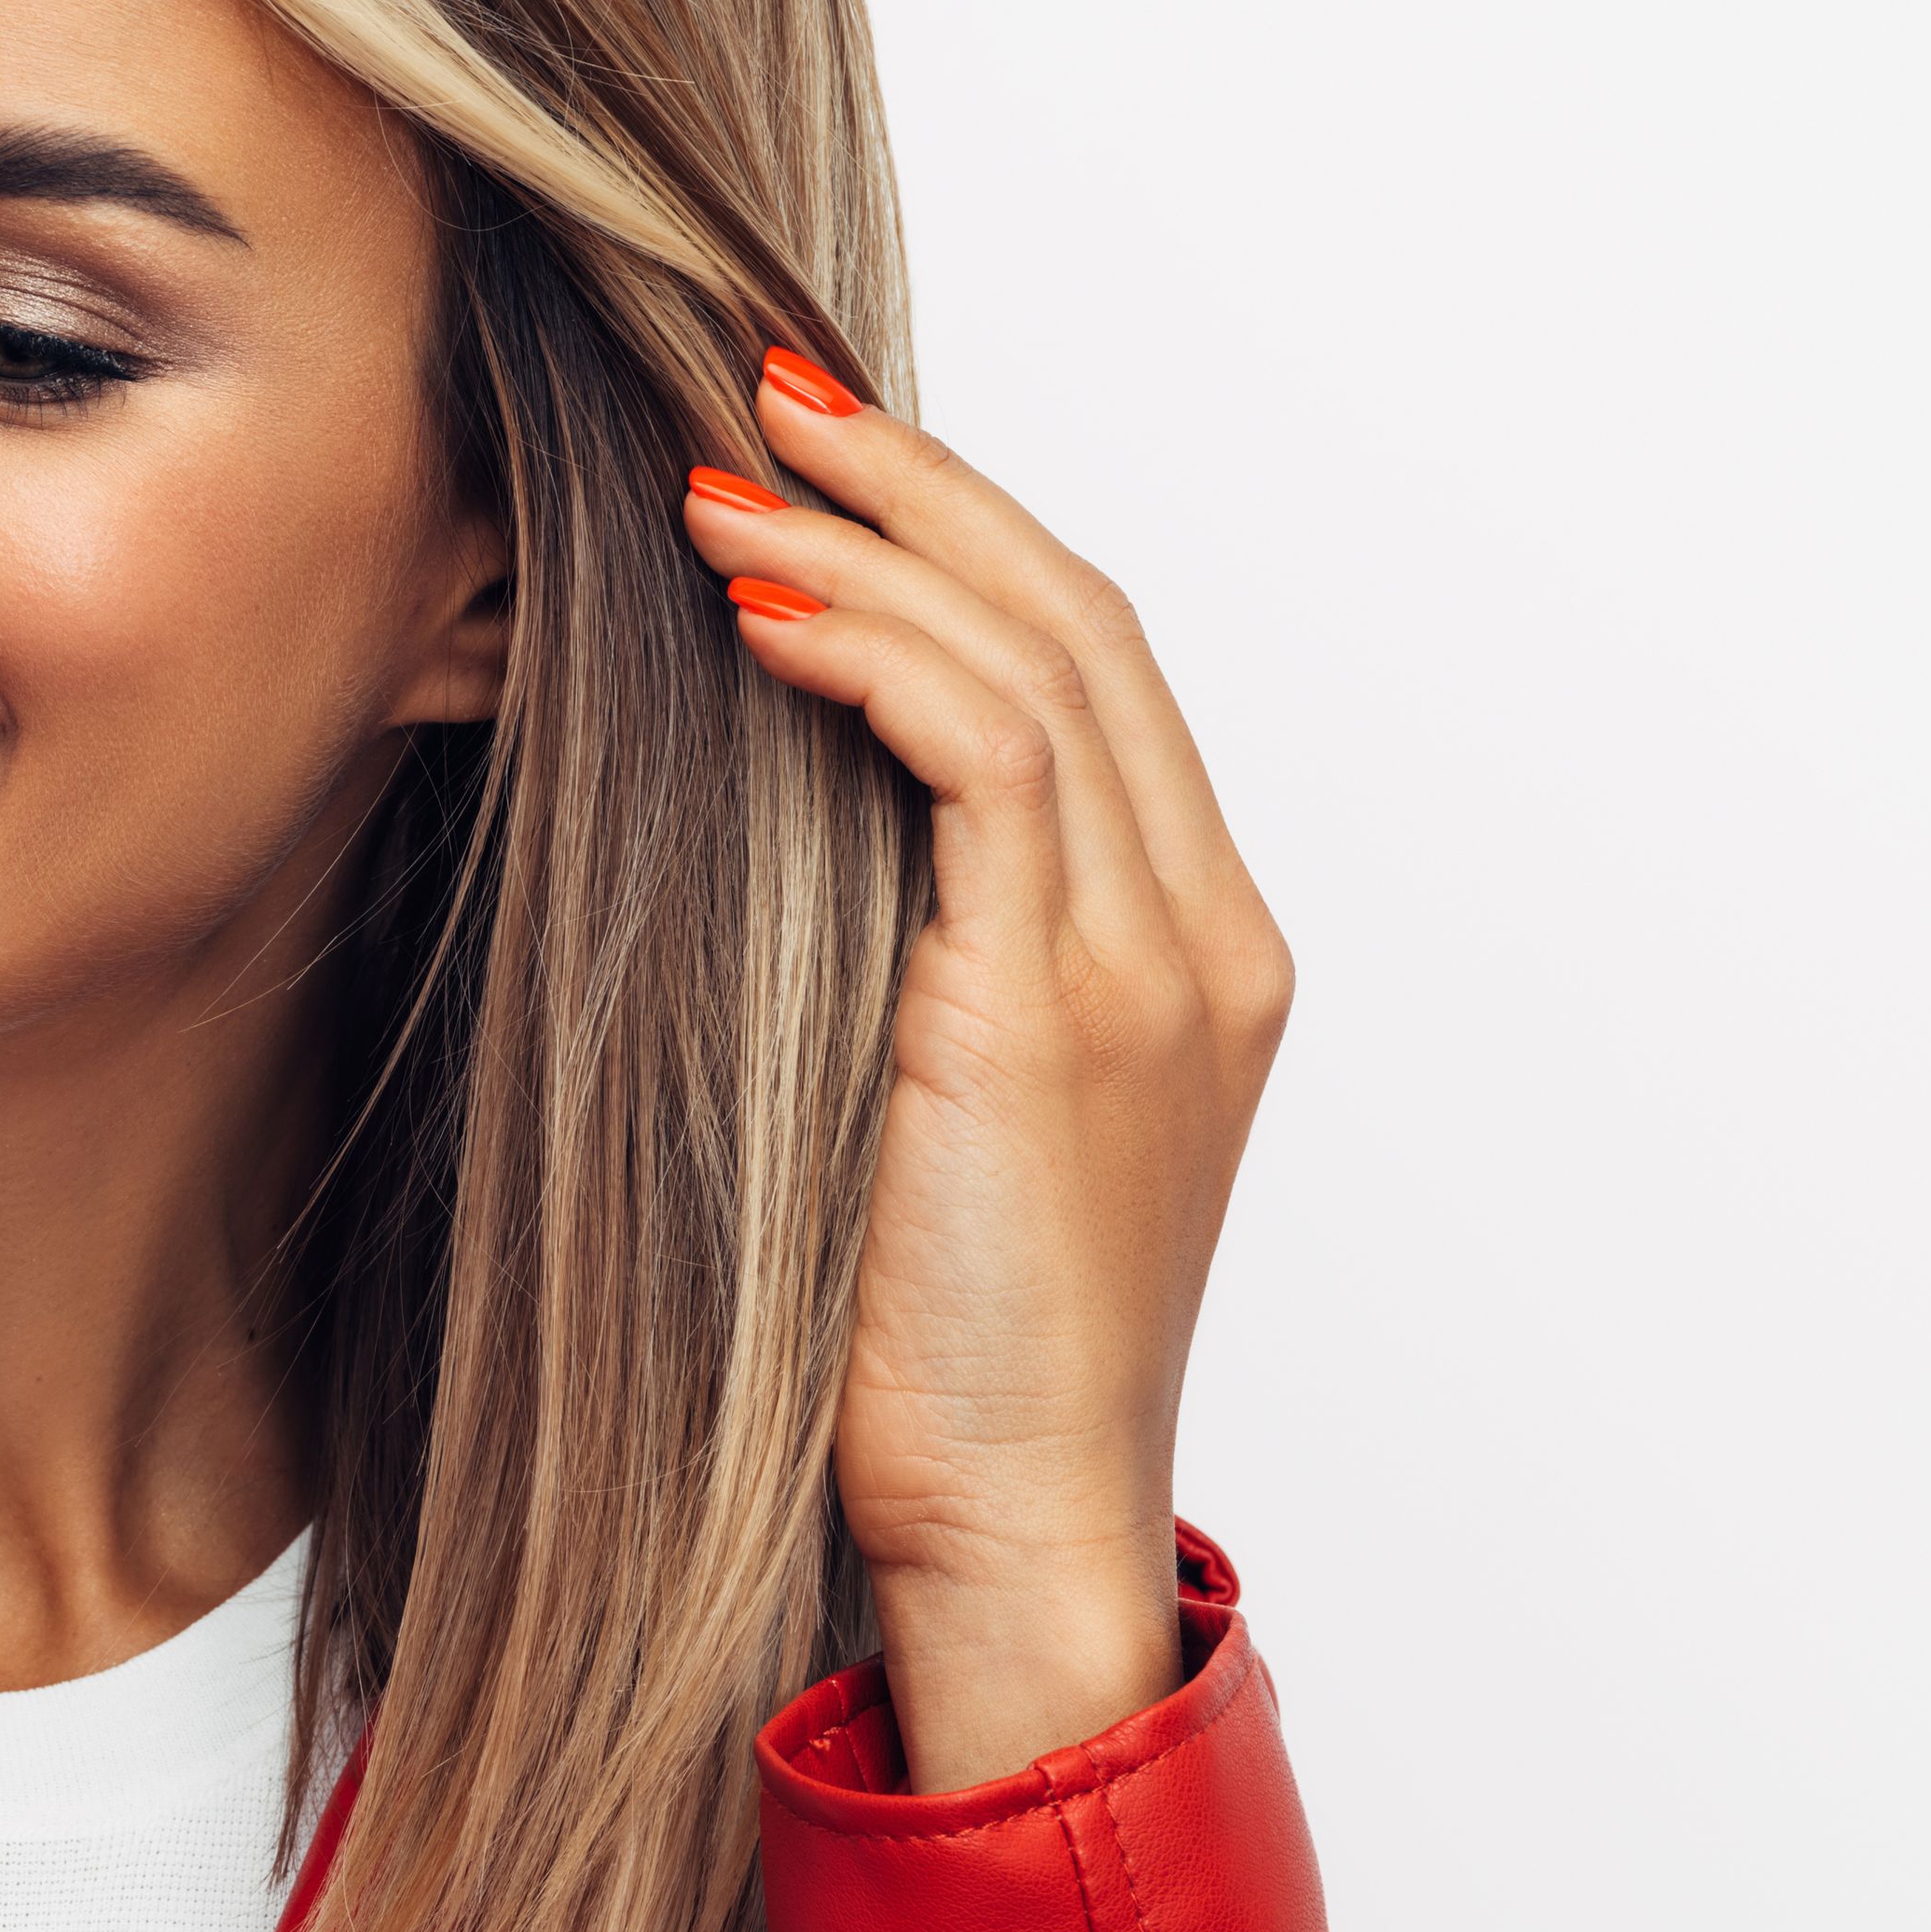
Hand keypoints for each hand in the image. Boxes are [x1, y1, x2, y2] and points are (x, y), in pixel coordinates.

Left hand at [683, 351, 1293, 1789]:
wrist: (1015, 1536)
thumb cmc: (945, 1363)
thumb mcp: (941, 1118)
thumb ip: (922, 964)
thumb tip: (784, 843)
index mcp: (1201, 954)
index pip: (1100, 673)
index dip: (968, 542)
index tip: (823, 465)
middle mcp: (1206, 938)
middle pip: (1087, 622)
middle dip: (926, 488)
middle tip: (765, 395)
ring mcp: (1154, 971)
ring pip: (1044, 659)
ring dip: (877, 545)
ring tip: (724, 479)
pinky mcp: (1059, 1014)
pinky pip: (992, 761)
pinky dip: (874, 658)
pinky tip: (755, 615)